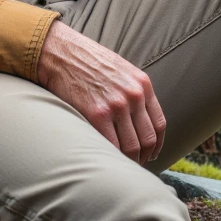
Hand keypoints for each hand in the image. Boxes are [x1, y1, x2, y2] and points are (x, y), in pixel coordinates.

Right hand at [37, 19, 165, 162]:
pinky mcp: (97, 114)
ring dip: (129, 161)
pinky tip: (108, 160)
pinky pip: (111, 145)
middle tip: (135, 166)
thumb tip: (140, 120)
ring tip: (121, 167)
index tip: (151, 154)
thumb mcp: (121, 70)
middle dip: (144, 157)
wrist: (61, 53)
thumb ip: (134, 92)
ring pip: (132, 147)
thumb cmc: (88, 63)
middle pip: (147, 139)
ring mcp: (116, 106)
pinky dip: (112, 157)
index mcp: (142, 84)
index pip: (159, 124)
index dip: (156, 145)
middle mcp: (134, 96)